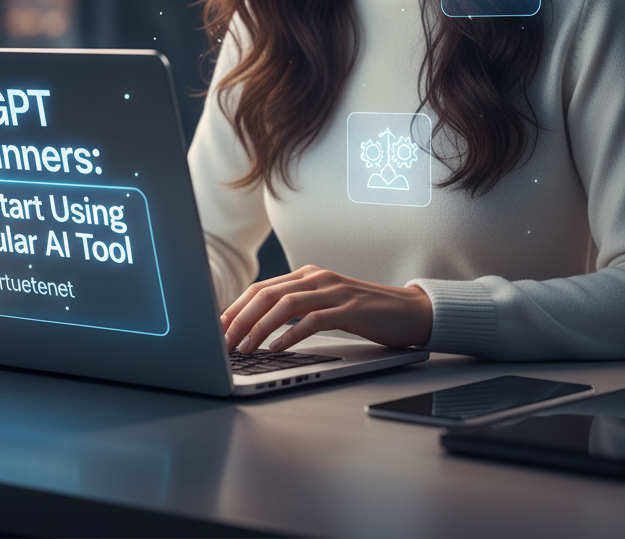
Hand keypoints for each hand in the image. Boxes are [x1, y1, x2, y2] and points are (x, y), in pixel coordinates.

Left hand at [221, 265, 432, 352]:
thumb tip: (257, 328)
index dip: (235, 308)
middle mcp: (316, 278)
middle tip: (222, 343)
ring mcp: (333, 291)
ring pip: (285, 305)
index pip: (260, 288)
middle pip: (266, 294)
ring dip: (260, 328)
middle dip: (239, 319)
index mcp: (306, 275)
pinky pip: (314, 320)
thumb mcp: (325, 303)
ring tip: (244, 349)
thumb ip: (296, 308)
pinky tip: (278, 348)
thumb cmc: (364, 312)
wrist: (409, 311)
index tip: (216, 330)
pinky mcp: (350, 309)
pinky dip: (292, 334)